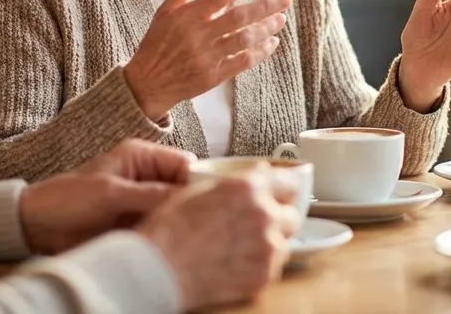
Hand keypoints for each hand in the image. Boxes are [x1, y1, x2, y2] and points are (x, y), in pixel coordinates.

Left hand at [19, 140, 194, 254]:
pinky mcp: (137, 222)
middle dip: (190, 203)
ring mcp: (143, 201)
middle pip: (183, 188)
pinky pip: (161, 226)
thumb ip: (149, 194)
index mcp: (141, 156)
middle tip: (196, 222)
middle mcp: (147, 176)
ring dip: (177, 221)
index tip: (205, 202)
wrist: (38, 226)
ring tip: (183, 235)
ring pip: (174, 209)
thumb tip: (186, 199)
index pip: (184, 164)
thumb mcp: (110, 193)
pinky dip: (166, 234)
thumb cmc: (67, 198)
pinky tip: (170, 243)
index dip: (197, 181)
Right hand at [125, 0, 291, 119]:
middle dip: (265, 6)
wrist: (147, 84)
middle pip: (238, 17)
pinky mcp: (213, 77)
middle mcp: (198, 35)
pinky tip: (272, 42)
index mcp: (186, 16)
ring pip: (244, 40)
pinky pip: (243, 62)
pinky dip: (260, 52)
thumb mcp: (164, 13)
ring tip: (281, 19)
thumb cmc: (157, 44)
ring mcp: (207, 57)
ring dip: (266, 28)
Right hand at [138, 173, 300, 310]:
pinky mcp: (263, 276)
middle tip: (255, 224)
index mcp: (249, 188)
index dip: (282, 189)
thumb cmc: (171, 231)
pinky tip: (236, 262)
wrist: (160, 270)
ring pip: (283, 243)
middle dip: (277, 218)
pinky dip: (260, 265)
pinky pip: (273, 267)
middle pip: (291, 215)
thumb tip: (260, 174)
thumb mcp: (199, 191)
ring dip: (269, 243)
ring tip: (240, 247)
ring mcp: (267, 248)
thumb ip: (236, 182)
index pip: (289, 183)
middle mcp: (264, 215)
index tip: (280, 194)